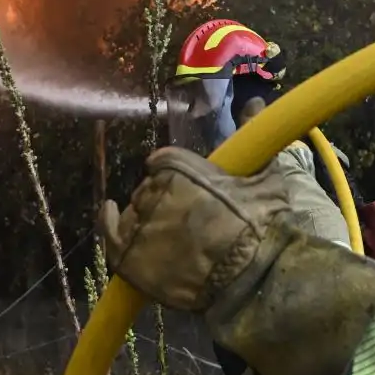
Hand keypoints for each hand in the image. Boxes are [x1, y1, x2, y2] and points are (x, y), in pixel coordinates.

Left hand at [97, 146, 294, 313]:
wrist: (252, 274)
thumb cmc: (260, 225)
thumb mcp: (265, 175)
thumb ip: (254, 134)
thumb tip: (255, 100)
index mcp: (180, 168)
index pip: (163, 162)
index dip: (173, 173)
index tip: (186, 185)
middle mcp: (154, 190)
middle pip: (148, 189)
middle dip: (164, 198)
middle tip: (187, 217)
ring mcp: (140, 223)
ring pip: (134, 211)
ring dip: (146, 217)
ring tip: (168, 233)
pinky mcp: (130, 254)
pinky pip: (110, 234)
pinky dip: (108, 223)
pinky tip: (112, 215)